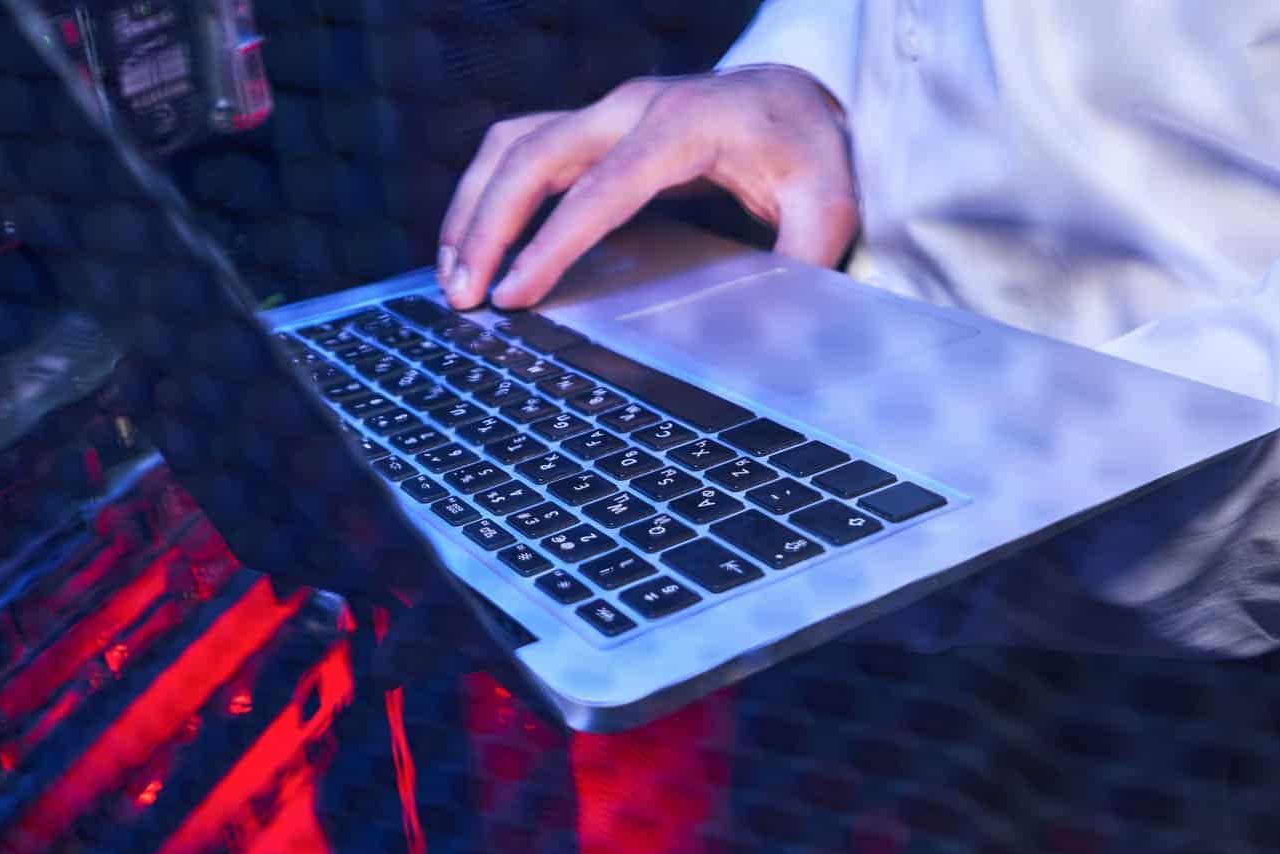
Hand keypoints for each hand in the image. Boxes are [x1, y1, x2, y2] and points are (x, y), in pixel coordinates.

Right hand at [437, 65, 858, 310]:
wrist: (795, 99)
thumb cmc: (809, 155)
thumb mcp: (827, 207)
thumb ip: (801, 258)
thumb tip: (773, 328)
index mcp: (686, 126)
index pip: (602, 188)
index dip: (552, 243)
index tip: (514, 295)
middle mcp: (633, 109)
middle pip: (534, 156)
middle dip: (487, 227)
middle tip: (463, 299)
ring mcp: (605, 114)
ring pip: (511, 147)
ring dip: (470, 210)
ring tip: (451, 280)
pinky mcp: (588, 129)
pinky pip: (517, 151)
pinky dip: (483, 195)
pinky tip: (468, 248)